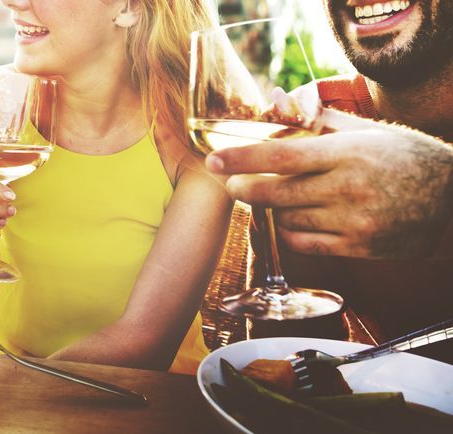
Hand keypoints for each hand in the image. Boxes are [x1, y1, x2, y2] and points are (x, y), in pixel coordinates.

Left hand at [207, 109, 452, 258]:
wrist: (452, 202)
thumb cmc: (404, 158)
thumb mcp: (367, 131)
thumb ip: (316, 120)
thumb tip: (273, 101)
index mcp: (348, 153)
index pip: (282, 157)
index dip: (242, 158)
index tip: (212, 159)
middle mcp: (348, 189)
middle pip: (275, 193)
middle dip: (244, 188)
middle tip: (231, 182)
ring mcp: (353, 222)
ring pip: (286, 219)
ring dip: (273, 208)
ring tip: (278, 195)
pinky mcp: (357, 248)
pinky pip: (303, 244)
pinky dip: (289, 231)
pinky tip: (293, 218)